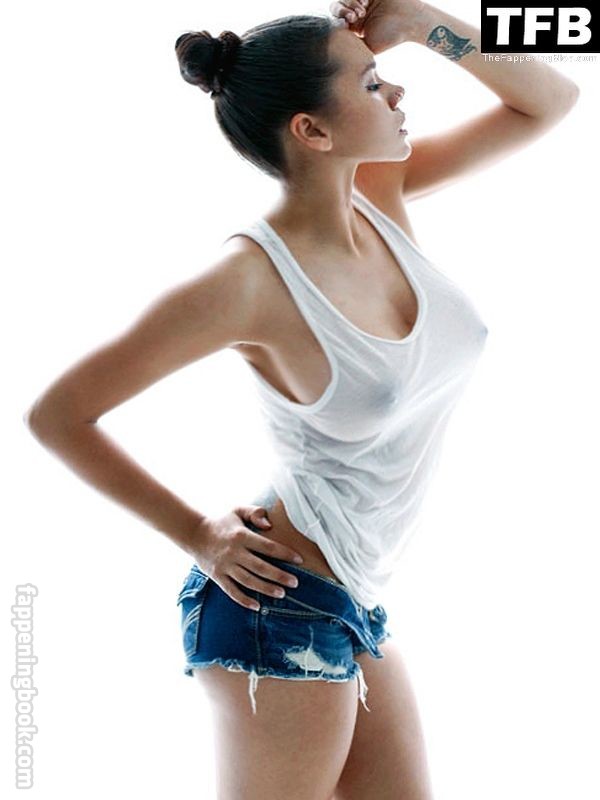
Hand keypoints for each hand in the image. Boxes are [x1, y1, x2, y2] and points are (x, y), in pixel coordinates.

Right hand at [188, 505, 304, 610]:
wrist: (194, 534)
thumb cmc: (222, 522)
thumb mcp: (238, 510)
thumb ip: (255, 512)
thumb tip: (270, 525)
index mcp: (241, 536)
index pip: (267, 546)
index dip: (284, 553)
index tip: (300, 560)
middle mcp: (234, 552)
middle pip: (259, 566)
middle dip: (279, 575)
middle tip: (296, 583)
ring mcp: (225, 566)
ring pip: (247, 581)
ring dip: (265, 588)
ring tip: (282, 594)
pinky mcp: (217, 577)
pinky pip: (231, 591)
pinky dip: (244, 600)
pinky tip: (257, 606)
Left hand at [329, 0, 425, 52]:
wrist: (410, 21)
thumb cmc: (391, 37)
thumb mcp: (367, 46)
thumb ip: (352, 45)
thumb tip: (337, 47)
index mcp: (355, 26)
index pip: (337, 21)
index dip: (337, 21)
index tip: (346, 26)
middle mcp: (358, 11)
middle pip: (337, 6)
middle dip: (341, 11)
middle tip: (353, 18)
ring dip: (350, 3)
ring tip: (362, 11)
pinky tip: (365, 2)